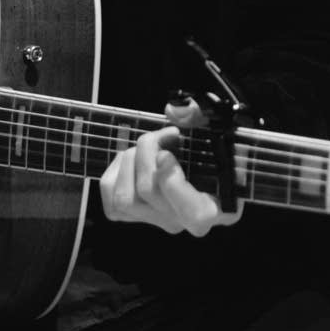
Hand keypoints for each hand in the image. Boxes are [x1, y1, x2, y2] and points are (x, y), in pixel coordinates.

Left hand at [98, 101, 244, 236]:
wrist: (203, 161)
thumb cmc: (216, 149)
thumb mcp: (218, 130)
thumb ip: (201, 117)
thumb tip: (174, 110)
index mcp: (215, 206)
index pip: (194, 213)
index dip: (173, 184)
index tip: (166, 154)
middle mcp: (184, 220)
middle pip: (149, 192)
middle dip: (147, 152)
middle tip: (162, 135)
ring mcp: (158, 220)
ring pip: (125, 198)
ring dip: (130, 162)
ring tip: (148, 147)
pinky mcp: (136, 216)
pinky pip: (111, 200)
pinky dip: (116, 173)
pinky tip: (134, 159)